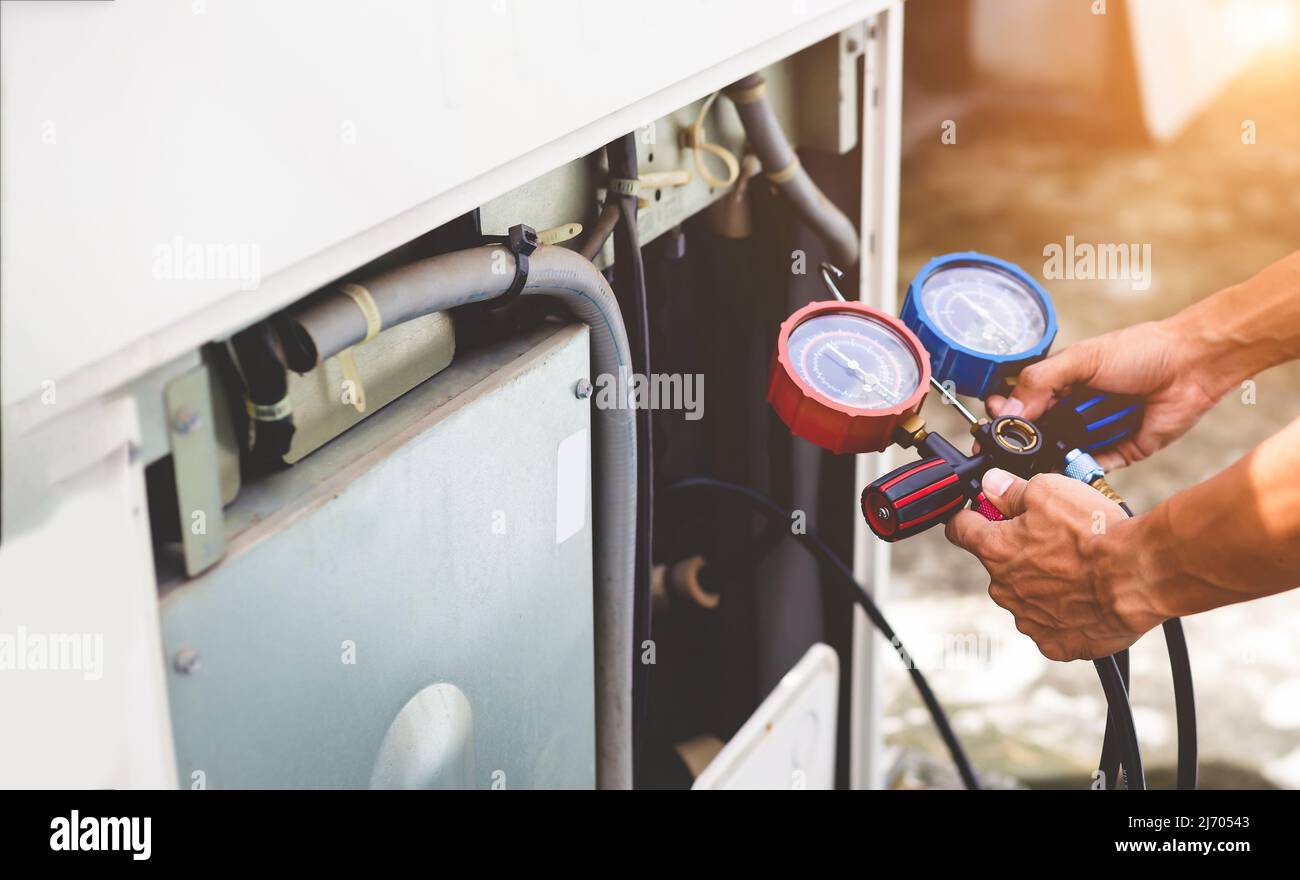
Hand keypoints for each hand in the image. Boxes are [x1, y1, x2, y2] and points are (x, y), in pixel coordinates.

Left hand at [946, 468, 1167, 660]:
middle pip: (999, 564)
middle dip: (1020, 551)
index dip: (970, 517)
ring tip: (1080, 570)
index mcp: (995, 550)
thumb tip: (991, 484)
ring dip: (1044, 583)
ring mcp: (1029, 620)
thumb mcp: (1048, 490)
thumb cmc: (1095, 532)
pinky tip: (1088, 598)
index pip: (960, 530)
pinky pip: (1052, 626)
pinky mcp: (1056, 644)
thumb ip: (1011, 489)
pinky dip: (1066, 614)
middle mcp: (1004, 588)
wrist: (1139, 575)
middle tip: (1056, 539)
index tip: (981, 513)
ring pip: (1027, 596)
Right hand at [985, 320, 1222, 469]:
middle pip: (1036, 435)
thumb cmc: (1140, 351)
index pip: (1020, 404)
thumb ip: (1041, 381)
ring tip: (1033, 463)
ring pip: (1059, 455)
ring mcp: (1094, 433)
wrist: (1192, 365)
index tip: (989, 430)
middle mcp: (1074, 410)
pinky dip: (1077, 471)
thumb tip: (1007, 409)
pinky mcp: (1118, 452)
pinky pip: (1090, 468)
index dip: (1003, 418)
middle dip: (1021, 445)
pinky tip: (1065, 471)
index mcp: (1060, 384)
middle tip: (1005, 452)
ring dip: (1047, 460)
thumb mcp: (1081, 358)